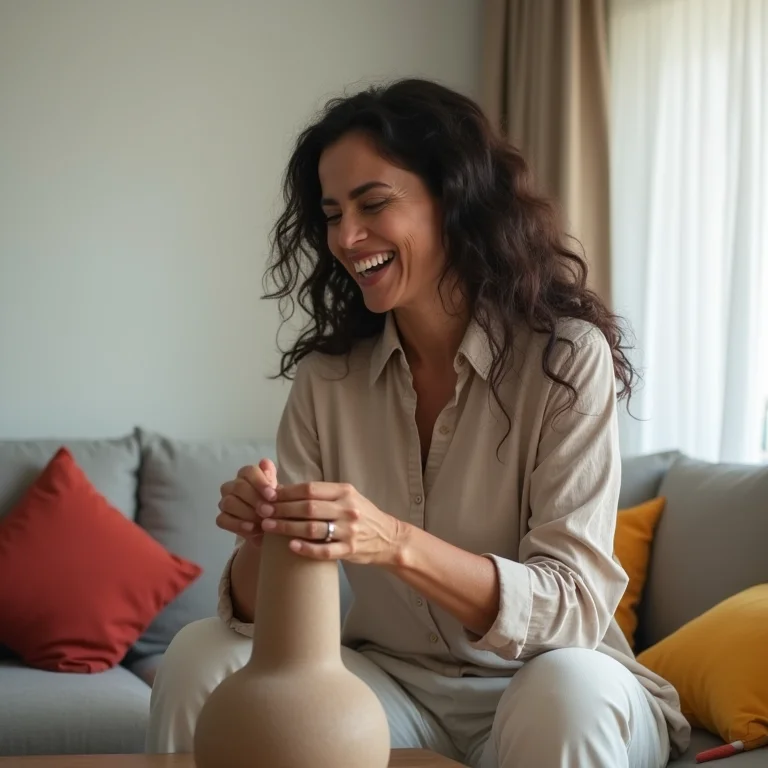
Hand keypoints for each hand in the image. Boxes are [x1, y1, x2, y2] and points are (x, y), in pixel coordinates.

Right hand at [217, 459, 277, 547]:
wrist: (270, 525)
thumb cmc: (273, 503)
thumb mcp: (277, 492)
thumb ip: (271, 478)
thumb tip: (265, 463)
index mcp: (247, 475)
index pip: (249, 471)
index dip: (260, 483)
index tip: (272, 496)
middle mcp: (233, 485)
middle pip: (239, 487)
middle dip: (255, 499)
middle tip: (268, 511)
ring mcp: (225, 501)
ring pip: (229, 502)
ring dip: (247, 513)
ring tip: (262, 522)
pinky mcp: (222, 518)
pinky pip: (223, 519)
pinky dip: (237, 524)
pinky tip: (251, 528)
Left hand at [259, 482, 403, 564]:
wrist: (388, 538)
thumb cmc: (362, 515)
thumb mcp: (347, 497)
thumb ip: (322, 494)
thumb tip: (285, 490)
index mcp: (345, 492)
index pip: (310, 489)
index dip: (287, 492)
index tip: (269, 496)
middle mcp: (347, 509)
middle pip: (308, 507)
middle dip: (282, 509)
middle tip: (263, 511)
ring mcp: (349, 530)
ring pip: (312, 528)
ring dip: (287, 527)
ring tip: (268, 526)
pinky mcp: (350, 550)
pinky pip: (324, 550)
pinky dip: (306, 548)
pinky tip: (290, 546)